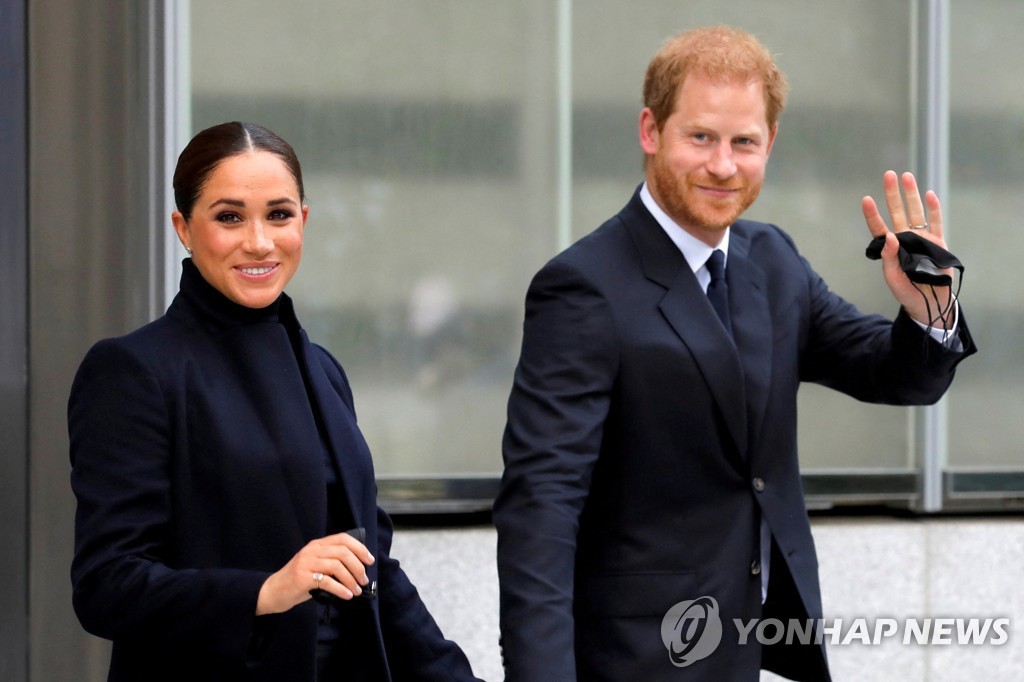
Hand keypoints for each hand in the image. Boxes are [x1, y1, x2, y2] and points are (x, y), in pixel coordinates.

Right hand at [255, 531, 374, 614]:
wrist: (273, 591)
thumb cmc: (299, 581)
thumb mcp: (316, 565)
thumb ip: (332, 562)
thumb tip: (359, 569)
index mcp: (317, 545)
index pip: (343, 539)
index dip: (360, 548)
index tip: (369, 560)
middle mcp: (312, 550)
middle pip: (343, 552)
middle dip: (358, 567)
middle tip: (363, 580)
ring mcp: (306, 563)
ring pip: (337, 566)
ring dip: (351, 580)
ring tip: (356, 591)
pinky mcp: (302, 577)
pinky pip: (327, 581)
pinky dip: (341, 589)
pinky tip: (346, 595)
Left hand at [861, 170, 953, 327]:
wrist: (929, 303)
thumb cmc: (907, 292)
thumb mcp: (893, 278)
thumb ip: (889, 258)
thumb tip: (889, 235)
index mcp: (890, 248)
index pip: (878, 228)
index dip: (872, 214)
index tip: (866, 199)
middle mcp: (905, 239)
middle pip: (897, 212)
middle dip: (893, 194)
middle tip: (889, 174)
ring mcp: (922, 239)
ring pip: (915, 212)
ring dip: (911, 195)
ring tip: (907, 176)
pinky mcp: (938, 242)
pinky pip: (935, 222)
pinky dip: (933, 208)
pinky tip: (929, 194)